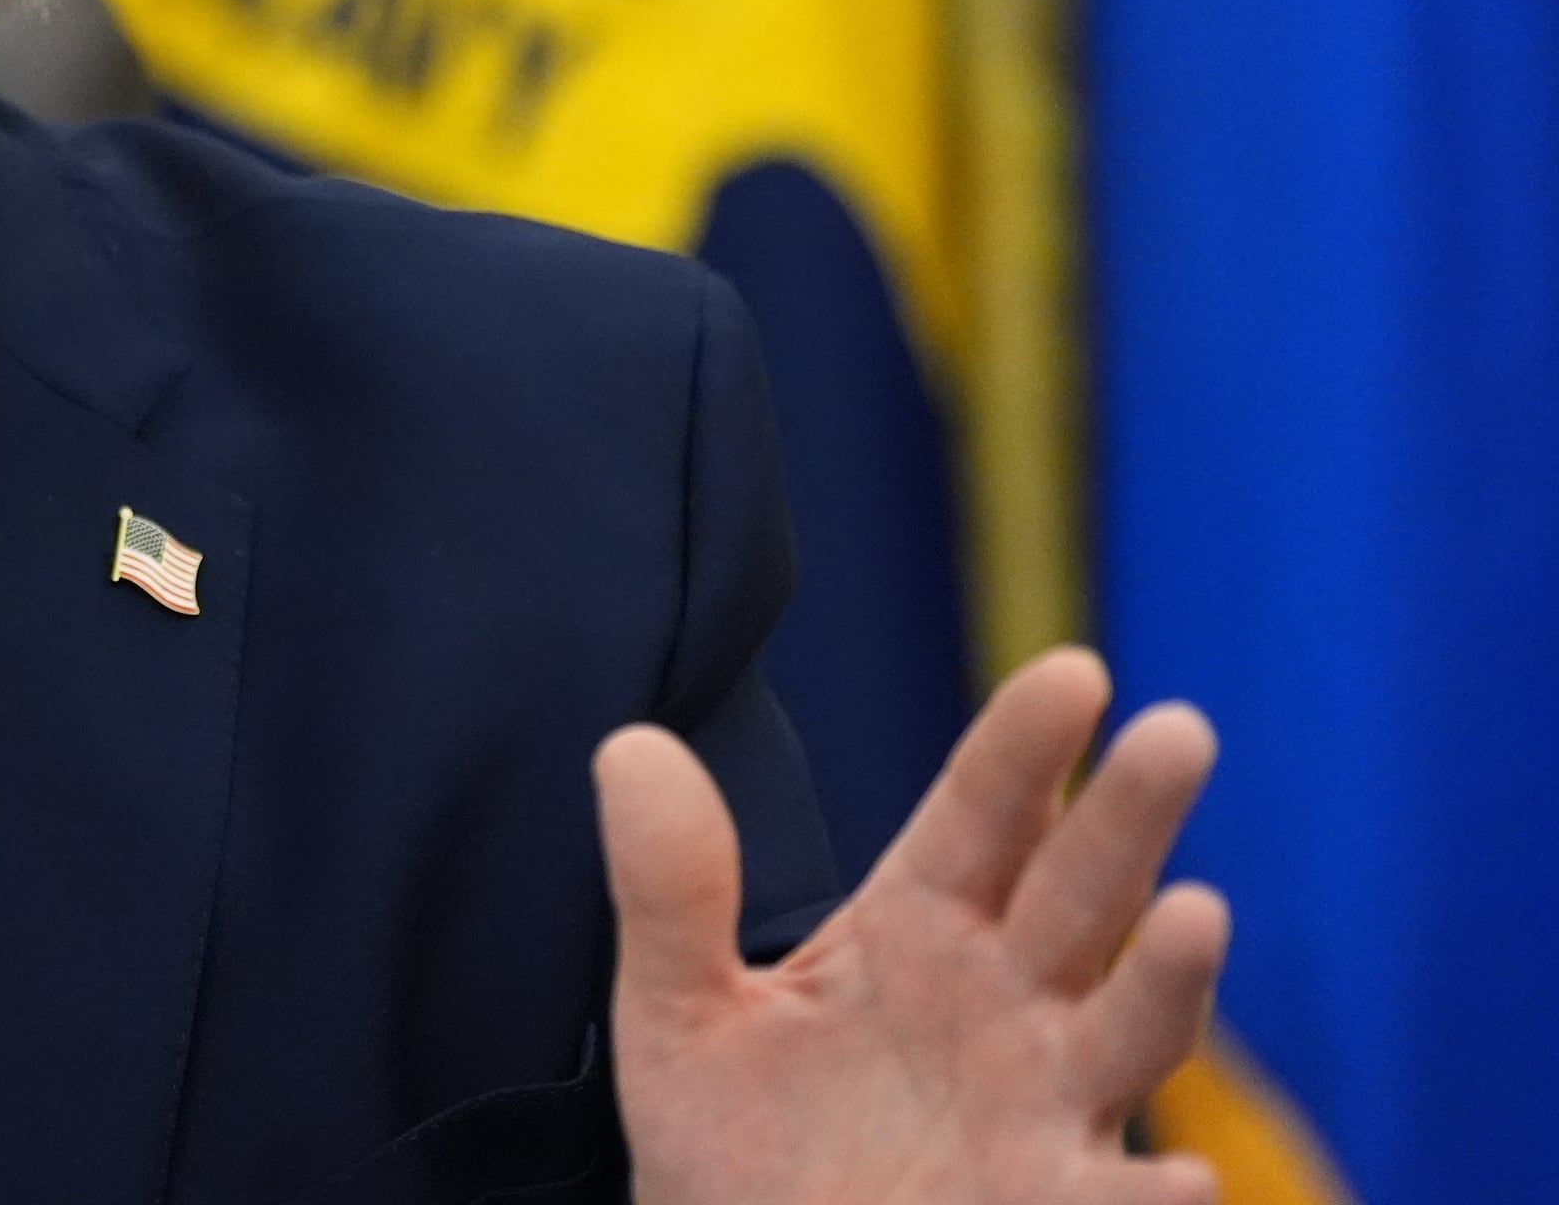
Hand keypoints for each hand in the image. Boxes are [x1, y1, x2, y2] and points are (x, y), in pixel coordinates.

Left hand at [599, 648, 1229, 1204]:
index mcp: (920, 931)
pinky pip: (1112, 1203)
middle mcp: (1005, 1005)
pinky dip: (1150, 1197)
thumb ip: (669, 891)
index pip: (981, 818)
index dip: (1023, 748)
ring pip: (1128, 1031)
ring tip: (1196, 912)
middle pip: (1080, 894)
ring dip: (1168, 978)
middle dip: (1128, 818)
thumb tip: (629, 746)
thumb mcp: (680, 1014)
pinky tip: (1181, 1182)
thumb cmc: (733, 1143)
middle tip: (1176, 730)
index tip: (1073, 673)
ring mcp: (1042, 1111)